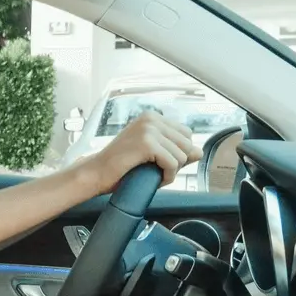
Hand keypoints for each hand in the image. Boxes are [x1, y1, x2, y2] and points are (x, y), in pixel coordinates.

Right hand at [74, 111, 202, 194]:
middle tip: (158, 170)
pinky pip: (173, 163)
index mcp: (152, 117)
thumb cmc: (121, 166)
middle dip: (177, 162)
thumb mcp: (151, 154)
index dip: (178, 152)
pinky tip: (155, 179)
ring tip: (154, 175)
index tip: (161, 162)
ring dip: (172, 171)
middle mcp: (151, 119)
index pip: (186, 134)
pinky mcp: (147, 144)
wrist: (96, 173)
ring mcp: (148, 129)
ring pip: (182, 155)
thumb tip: (199, 152)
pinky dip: (168, 176)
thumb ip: (175, 151)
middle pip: (187, 144)